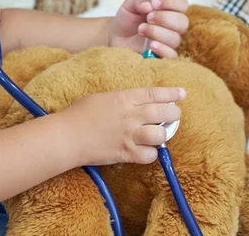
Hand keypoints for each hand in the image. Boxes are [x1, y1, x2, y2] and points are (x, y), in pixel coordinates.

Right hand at [60, 87, 184, 165]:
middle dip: (174, 114)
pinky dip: (150, 154)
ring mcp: (129, 135)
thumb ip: (121, 99)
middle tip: (174, 115)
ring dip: (163, 134)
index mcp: (124, 98)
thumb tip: (135, 103)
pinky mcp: (125, 153)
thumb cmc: (79, 114)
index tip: (182, 94)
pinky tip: (145, 151)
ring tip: (159, 134)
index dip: (171, 94)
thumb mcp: (102, 98)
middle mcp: (131, 115)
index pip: (154, 93)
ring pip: (160, 134)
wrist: (67, 136)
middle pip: (164, 112)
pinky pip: (149, 155)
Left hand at [107, 0, 188, 58]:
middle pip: (183, 22)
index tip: (154, 3)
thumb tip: (149, 5)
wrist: (117, 37)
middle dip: (164, 18)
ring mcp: (170, 42)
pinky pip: (172, 55)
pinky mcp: (164, 56)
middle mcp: (173, 26)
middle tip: (148, 17)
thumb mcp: (129, 5)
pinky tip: (151, 45)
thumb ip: (139, 0)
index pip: (182, 4)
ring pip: (175, 38)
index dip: (171, 2)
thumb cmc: (128, 19)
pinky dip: (162, 49)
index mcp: (169, 10)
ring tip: (141, 29)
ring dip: (157, 32)